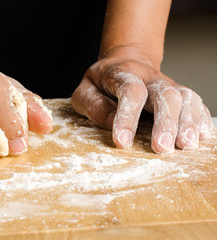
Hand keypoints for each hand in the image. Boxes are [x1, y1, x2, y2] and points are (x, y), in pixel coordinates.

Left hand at [72, 55, 212, 153]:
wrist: (125, 63)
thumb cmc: (102, 83)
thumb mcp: (85, 91)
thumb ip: (93, 105)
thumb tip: (111, 124)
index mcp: (123, 73)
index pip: (130, 91)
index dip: (127, 117)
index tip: (122, 142)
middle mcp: (149, 77)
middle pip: (165, 94)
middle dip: (166, 122)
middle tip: (162, 148)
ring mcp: (167, 84)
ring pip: (185, 97)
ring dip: (188, 122)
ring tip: (186, 145)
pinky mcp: (179, 94)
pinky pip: (196, 103)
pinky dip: (201, 118)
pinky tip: (202, 136)